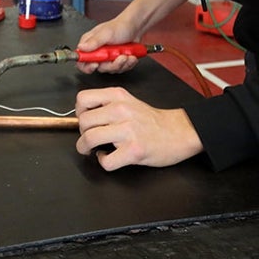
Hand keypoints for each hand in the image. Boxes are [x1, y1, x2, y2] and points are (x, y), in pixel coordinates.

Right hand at [75, 19, 139, 74]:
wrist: (137, 27)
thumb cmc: (121, 26)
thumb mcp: (106, 33)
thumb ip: (93, 42)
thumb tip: (81, 48)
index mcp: (90, 44)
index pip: (82, 60)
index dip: (87, 66)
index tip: (96, 64)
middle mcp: (98, 52)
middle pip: (99, 68)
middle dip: (111, 65)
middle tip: (118, 57)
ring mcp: (108, 57)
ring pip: (111, 69)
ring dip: (122, 63)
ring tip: (127, 54)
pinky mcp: (118, 61)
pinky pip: (121, 69)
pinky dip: (128, 64)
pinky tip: (131, 56)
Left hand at [75, 88, 202, 169]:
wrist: (180, 131)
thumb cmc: (153, 120)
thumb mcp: (128, 101)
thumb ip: (107, 104)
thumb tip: (83, 115)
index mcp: (117, 96)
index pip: (82, 99)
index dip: (78, 112)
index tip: (84, 120)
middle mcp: (121, 110)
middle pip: (83, 122)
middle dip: (82, 134)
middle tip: (89, 138)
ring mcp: (128, 130)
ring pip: (90, 139)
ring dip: (86, 148)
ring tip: (92, 149)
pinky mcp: (134, 150)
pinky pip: (106, 161)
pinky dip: (104, 162)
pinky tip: (109, 157)